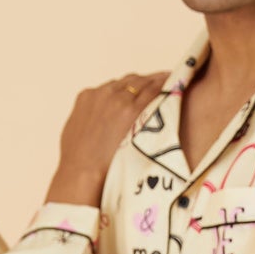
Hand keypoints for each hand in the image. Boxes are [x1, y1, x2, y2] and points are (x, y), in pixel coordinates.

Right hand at [47, 75, 167, 204]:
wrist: (81, 172)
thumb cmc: (77, 160)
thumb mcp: (76, 131)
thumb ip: (88, 119)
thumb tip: (97, 122)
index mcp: (88, 97)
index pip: (114, 85)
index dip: (130, 88)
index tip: (141, 91)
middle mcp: (104, 93)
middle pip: (130, 81)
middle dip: (145, 83)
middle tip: (161, 85)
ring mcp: (120, 100)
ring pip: (144, 82)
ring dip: (158, 82)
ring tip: (173, 82)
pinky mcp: (134, 110)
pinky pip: (155, 91)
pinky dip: (166, 87)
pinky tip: (178, 87)